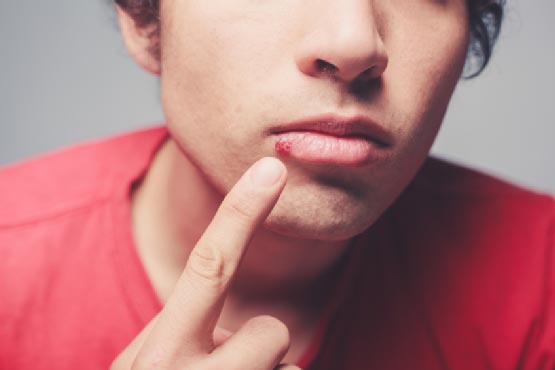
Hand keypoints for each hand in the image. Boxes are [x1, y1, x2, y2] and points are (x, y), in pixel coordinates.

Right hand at [111, 157, 301, 369]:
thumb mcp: (147, 363)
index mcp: (156, 355)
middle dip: (264, 338)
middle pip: (270, 331)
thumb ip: (182, 326)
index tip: (271, 170)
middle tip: (236, 363)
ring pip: (286, 367)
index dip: (241, 215)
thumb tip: (235, 312)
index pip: (208, 268)